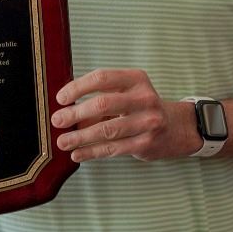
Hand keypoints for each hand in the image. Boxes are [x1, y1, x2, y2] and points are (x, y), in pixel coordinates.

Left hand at [50, 69, 198, 161]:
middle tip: (57, 120)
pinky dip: (92, 152)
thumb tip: (66, 108)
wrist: (175, 127)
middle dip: (76, 113)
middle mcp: (144, 98)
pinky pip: (113, 149)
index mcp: (136, 78)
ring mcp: (147, 122)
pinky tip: (78, 154)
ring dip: (80, 137)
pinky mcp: (146, 144)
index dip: (78, 87)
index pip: (102, 78)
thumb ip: (101, 95)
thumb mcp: (127, 92)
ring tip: (63, 141)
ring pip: (106, 130)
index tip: (61, 98)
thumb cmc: (140, 106)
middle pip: (103, 104)